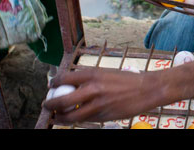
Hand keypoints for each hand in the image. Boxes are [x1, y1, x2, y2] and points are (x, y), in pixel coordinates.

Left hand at [43, 67, 162, 122]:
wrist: (147, 89)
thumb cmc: (128, 80)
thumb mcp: (106, 72)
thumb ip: (89, 79)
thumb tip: (72, 84)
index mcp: (93, 74)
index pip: (65, 78)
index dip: (54, 84)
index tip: (51, 87)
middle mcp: (93, 89)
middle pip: (62, 100)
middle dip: (50, 104)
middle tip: (47, 105)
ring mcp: (98, 104)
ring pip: (71, 115)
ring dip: (61, 117)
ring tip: (58, 115)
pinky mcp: (104, 116)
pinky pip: (86, 120)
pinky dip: (78, 119)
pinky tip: (76, 117)